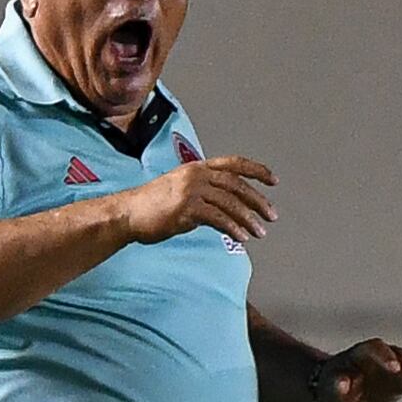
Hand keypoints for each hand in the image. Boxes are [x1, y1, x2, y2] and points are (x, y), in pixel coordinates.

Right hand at [114, 156, 277, 244]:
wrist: (127, 213)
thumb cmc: (152, 206)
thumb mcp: (180, 190)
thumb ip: (203, 193)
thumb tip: (224, 208)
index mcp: (196, 167)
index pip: (233, 163)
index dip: (255, 170)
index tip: (273, 181)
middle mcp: (196, 175)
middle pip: (236, 185)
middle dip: (257, 200)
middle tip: (272, 216)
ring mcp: (191, 191)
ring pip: (230, 203)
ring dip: (248, 219)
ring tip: (261, 233)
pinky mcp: (186, 209)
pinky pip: (218, 218)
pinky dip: (233, 228)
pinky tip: (242, 238)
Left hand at [322, 339, 401, 401]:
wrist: (341, 391)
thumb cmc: (332, 386)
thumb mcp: (331, 387)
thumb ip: (337, 383)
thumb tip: (342, 384)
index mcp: (364, 351)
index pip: (378, 348)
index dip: (386, 357)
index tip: (394, 369)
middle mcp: (384, 356)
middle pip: (401, 358)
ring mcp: (396, 368)